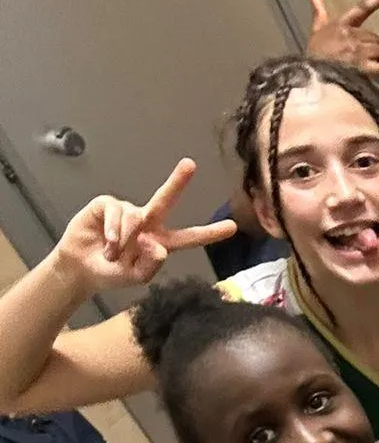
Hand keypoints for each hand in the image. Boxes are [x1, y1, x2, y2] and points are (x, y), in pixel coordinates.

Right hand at [52, 160, 235, 297]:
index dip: (209, 233)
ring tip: (112, 254)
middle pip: (165, 200)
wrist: (81, 268)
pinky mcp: (107, 205)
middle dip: (177, 181)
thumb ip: (150, 265)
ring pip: (133, 219)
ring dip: (122, 241)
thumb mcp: (136, 278)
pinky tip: (106, 243)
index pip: (189, 238)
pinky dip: (112, 231)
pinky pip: (115, 213)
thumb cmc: (112, 273)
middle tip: (190, 164)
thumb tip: (159, 246)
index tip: (233, 227)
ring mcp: (128, 212)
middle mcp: (147, 223)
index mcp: (161, 242)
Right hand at [306, 0, 378, 78]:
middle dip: (372, 47)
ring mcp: (360, 52)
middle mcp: (354, 36)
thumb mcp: (315, 31)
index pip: (363, 8)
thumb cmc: (314, 56)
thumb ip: (318, 12)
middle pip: (375, 38)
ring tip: (365, 68)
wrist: (312, 78)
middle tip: (359, 58)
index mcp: (343, 25)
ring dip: (378, 59)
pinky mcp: (366, 69)